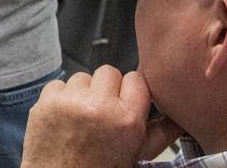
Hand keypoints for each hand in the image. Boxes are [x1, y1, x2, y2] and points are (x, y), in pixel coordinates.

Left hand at [21, 66, 183, 167]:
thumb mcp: (137, 154)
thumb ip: (162, 132)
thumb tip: (180, 115)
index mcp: (126, 119)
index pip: (136, 79)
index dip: (131, 90)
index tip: (127, 100)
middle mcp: (98, 106)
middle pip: (109, 72)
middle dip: (108, 88)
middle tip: (104, 109)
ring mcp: (69, 101)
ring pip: (83, 76)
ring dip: (84, 91)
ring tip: (83, 115)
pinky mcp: (46, 101)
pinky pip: (59, 84)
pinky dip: (62, 96)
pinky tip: (65, 117)